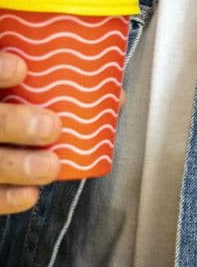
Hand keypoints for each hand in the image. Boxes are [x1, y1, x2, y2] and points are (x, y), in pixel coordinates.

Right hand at [0, 52, 125, 215]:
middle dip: (15, 123)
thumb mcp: (27, 83)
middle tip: (52, 126)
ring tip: (52, 165)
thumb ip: (59, 80)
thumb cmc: (19, 104)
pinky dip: (8, 198)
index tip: (21, 68)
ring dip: (19, 165)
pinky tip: (30, 195)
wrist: (6, 132)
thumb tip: (115, 95)